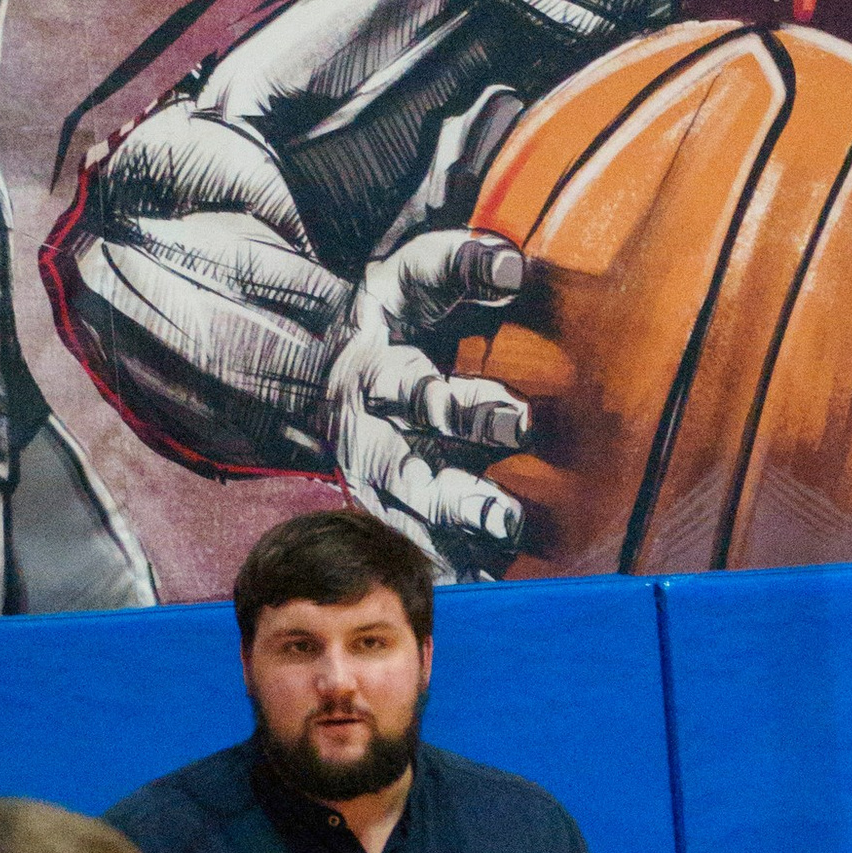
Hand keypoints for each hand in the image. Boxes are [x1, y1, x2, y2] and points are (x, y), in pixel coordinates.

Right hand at [326, 228, 530, 577]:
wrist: (334, 357)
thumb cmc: (395, 311)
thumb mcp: (416, 273)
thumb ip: (462, 262)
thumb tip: (515, 267)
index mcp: (372, 373)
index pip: (408, 391)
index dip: (456, 407)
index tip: (517, 419)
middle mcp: (367, 434)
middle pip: (402, 473)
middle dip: (452, 498)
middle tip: (505, 517)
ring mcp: (374, 480)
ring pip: (407, 522)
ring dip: (453, 549)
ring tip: (501, 575)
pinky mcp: (389, 509)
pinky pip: (418, 547)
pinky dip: (451, 571)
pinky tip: (488, 590)